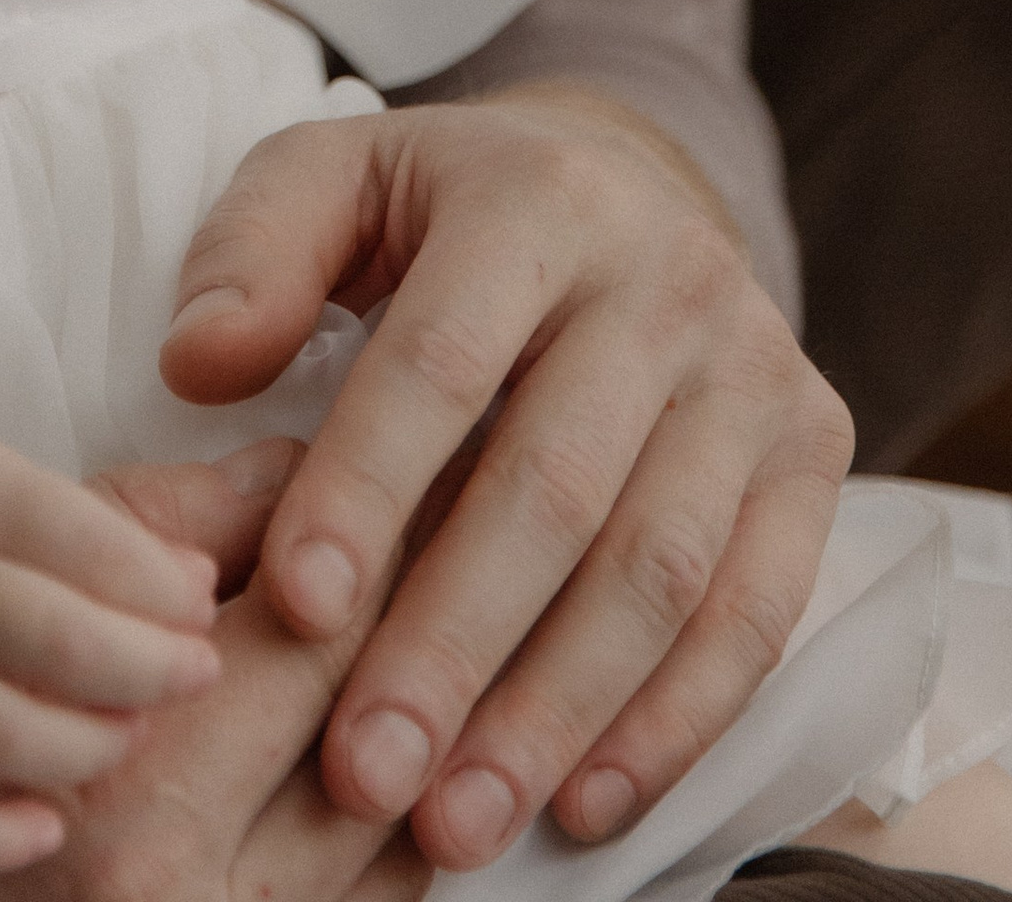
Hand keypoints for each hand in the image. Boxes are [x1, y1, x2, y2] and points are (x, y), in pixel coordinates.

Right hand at [0, 416, 222, 871]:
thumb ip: (86, 524)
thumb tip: (199, 583)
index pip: (86, 541)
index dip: (162, 587)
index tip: (204, 611)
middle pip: (54, 640)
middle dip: (148, 668)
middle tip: (199, 678)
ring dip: (86, 746)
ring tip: (128, 738)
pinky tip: (46, 828)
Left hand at [159, 85, 851, 871]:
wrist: (622, 191)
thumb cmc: (441, 216)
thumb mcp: (334, 183)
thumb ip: (254, 257)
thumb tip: (198, 364)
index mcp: (539, 196)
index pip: (448, 353)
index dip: (369, 482)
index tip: (294, 607)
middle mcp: (668, 272)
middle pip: (559, 482)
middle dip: (454, 643)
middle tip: (361, 773)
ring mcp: (754, 363)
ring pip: (663, 565)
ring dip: (556, 712)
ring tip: (453, 827)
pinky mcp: (813, 446)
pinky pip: (758, 609)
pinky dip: (676, 722)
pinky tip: (582, 806)